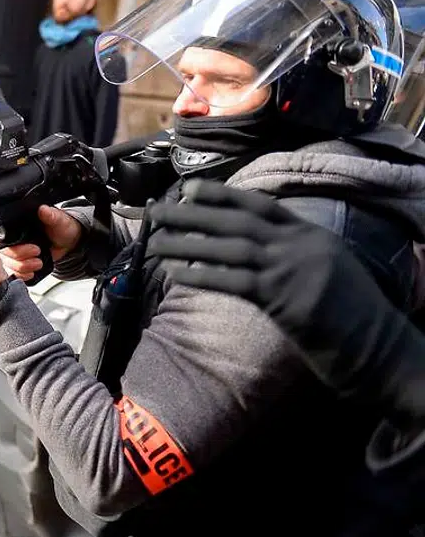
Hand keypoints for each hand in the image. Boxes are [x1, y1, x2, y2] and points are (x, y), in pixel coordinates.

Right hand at [0, 205, 83, 280]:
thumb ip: (50, 215)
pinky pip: (12, 273)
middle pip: (4, 254)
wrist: (67, 241)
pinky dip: (21, 276)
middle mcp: (12, 240)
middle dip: (20, 259)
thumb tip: (43, 209)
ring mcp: (14, 253)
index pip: (4, 239)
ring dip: (22, 268)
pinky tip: (31, 272)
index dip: (16, 248)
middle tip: (37, 253)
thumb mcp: (57, 219)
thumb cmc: (61, 227)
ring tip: (38, 263)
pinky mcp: (18, 264)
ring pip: (7, 265)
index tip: (34, 249)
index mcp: (17, 227)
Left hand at [149, 180, 399, 395]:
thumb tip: (250, 248)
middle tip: (158, 210)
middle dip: (194, 213)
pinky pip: (234, 282)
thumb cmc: (352, 314)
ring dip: (188, 244)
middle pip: (238, 220)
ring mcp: (293, 269)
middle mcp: (300, 245)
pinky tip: (177, 274)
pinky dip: (203, 276)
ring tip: (156, 242)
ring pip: (230, 248)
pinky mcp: (285, 299)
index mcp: (311, 234)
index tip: (190, 189)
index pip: (260, 205)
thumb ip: (293, 253)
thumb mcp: (327, 268)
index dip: (222, 195)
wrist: (380, 347)